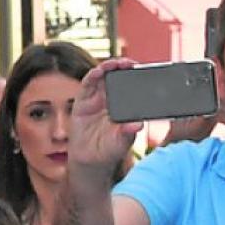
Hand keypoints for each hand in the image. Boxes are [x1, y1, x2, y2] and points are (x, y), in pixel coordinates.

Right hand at [67, 57, 140, 176]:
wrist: (90, 161)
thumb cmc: (110, 149)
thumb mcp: (122, 141)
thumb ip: (129, 132)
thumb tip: (138, 124)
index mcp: (124, 106)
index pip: (130, 85)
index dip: (135, 75)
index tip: (142, 70)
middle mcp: (111, 99)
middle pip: (116, 77)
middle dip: (122, 67)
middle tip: (129, 63)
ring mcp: (96, 99)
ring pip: (102, 78)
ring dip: (108, 68)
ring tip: (115, 64)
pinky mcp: (82, 102)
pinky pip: (87, 86)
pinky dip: (92, 77)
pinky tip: (98, 72)